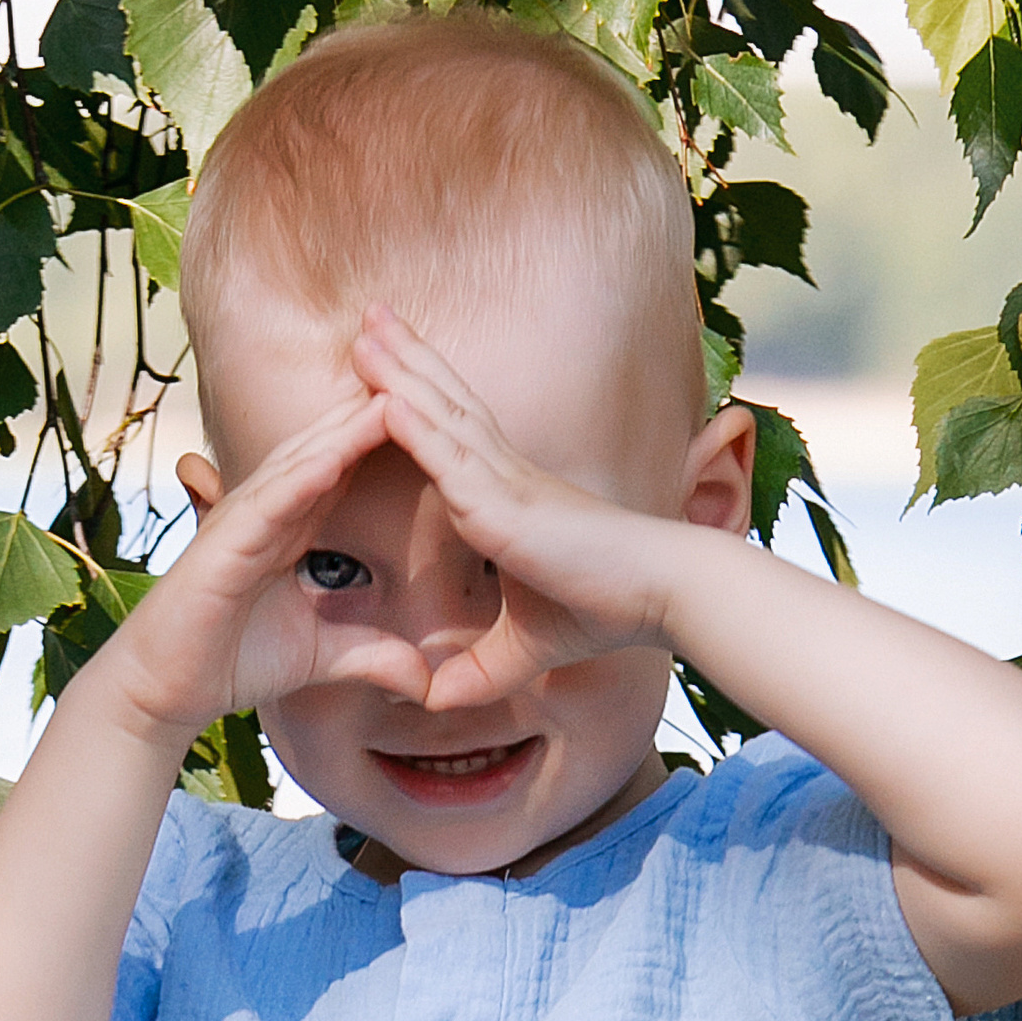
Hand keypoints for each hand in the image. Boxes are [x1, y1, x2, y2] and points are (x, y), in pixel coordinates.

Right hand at [78, 385, 426, 748]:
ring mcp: (242, 523)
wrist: (165, 692)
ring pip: (302, 463)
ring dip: (345, 430)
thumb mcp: (320, 657)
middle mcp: (268, 512)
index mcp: (292, 526)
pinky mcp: (220, 546)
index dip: (390, 441)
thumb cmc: (229, 663)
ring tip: (392, 393)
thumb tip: (424, 682)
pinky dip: (299, 479)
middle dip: (374, 414)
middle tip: (424, 371)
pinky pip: (266, 504)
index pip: (348, 470)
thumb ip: (371, 657)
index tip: (439, 417)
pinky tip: (333, 457)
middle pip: (330, 449)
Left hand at [348, 305, 725, 709]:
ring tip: (363, 330)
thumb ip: (478, 672)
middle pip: (442, 405)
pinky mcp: (507, 505)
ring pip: (442, 416)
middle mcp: (504, 476)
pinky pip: (452, 458)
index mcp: (504, 497)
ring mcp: (505, 483)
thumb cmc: (605, 609)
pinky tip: (386, 396)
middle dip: (403, 360)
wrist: (658, 598)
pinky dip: (417, 426)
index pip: (451, 437)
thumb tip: (436, 700)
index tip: (380, 370)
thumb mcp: (522, 650)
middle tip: (365, 319)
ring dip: (401, 372)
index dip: (417, 399)